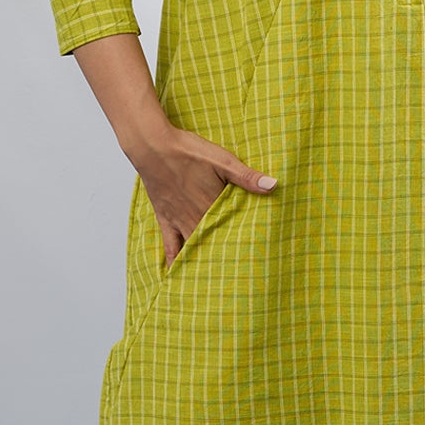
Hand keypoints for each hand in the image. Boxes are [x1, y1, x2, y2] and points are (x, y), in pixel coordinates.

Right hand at [131, 123, 277, 265]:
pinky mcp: (165, 219)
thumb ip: (246, 176)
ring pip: (195, 247)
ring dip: (205, 261)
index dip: (245, 243)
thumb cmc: (187, 151)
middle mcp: (195, 218)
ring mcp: (179, 221)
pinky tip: (177, 274)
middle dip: (227, 256)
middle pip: (215, 242)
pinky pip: (169, 246)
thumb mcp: (222, 160)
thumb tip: (272, 185)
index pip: (233, 230)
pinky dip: (174, 260)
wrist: (152, 146)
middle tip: (241, 274)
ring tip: (216, 278)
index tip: (257, 257)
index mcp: (212, 206)